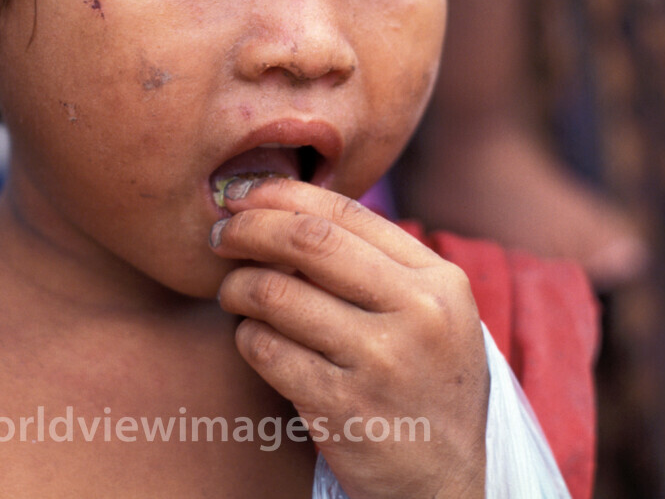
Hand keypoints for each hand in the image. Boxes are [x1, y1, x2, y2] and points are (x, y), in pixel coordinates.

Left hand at [212, 177, 487, 498]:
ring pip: (276, 295)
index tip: (242, 196)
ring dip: (237, 287)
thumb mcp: (431, 314)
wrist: (444, 484)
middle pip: (307, 242)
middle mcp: (417, 314)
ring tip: (234, 294)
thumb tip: (288, 207)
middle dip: (248, 229)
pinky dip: (246, 337)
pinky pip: (265, 351)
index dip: (282, 195)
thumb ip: (377, 264)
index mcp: (440, 281)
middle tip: (219, 236)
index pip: (347, 213)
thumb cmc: (424, 384)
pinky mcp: (343, 407)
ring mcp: (381, 363)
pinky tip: (253, 339)